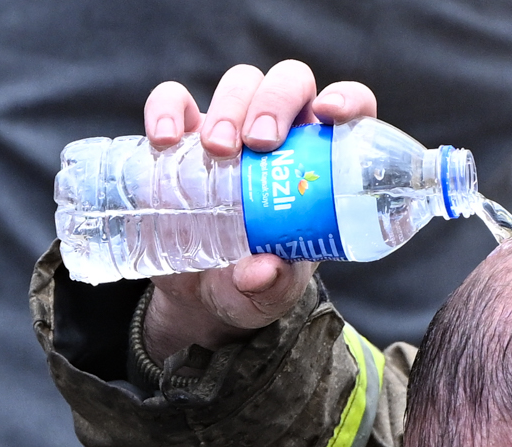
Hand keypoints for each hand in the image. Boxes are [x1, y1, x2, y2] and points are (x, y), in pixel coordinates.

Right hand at [138, 63, 377, 364]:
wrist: (199, 298)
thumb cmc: (252, 287)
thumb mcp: (269, 295)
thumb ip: (273, 284)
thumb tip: (263, 269)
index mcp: (318, 165)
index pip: (346, 111)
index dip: (346, 99)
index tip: (331, 114)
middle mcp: (280, 137)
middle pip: (289, 84)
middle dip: (275, 102)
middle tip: (260, 143)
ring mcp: (231, 130)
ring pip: (241, 82)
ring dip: (230, 106)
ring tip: (217, 149)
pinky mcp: (183, 137)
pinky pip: (174, 100)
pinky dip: (167, 108)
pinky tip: (165, 139)